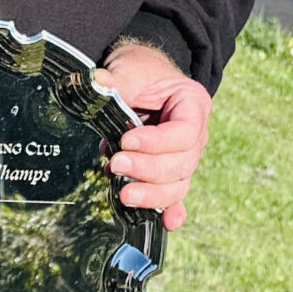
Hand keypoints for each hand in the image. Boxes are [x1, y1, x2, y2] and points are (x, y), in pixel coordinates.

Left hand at [97, 42, 212, 233]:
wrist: (141, 78)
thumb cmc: (141, 70)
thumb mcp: (131, 68)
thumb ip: (118, 81)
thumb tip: (97, 83)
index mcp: (193, 106)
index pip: (184, 133)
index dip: (157, 143)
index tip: (126, 141)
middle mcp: (195, 136)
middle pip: (182, 164)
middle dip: (148, 170)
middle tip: (116, 165)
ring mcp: (183, 157)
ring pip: (177, 184)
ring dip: (153, 194)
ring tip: (124, 195)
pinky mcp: (168, 173)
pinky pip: (175, 195)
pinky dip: (172, 210)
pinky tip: (168, 224)